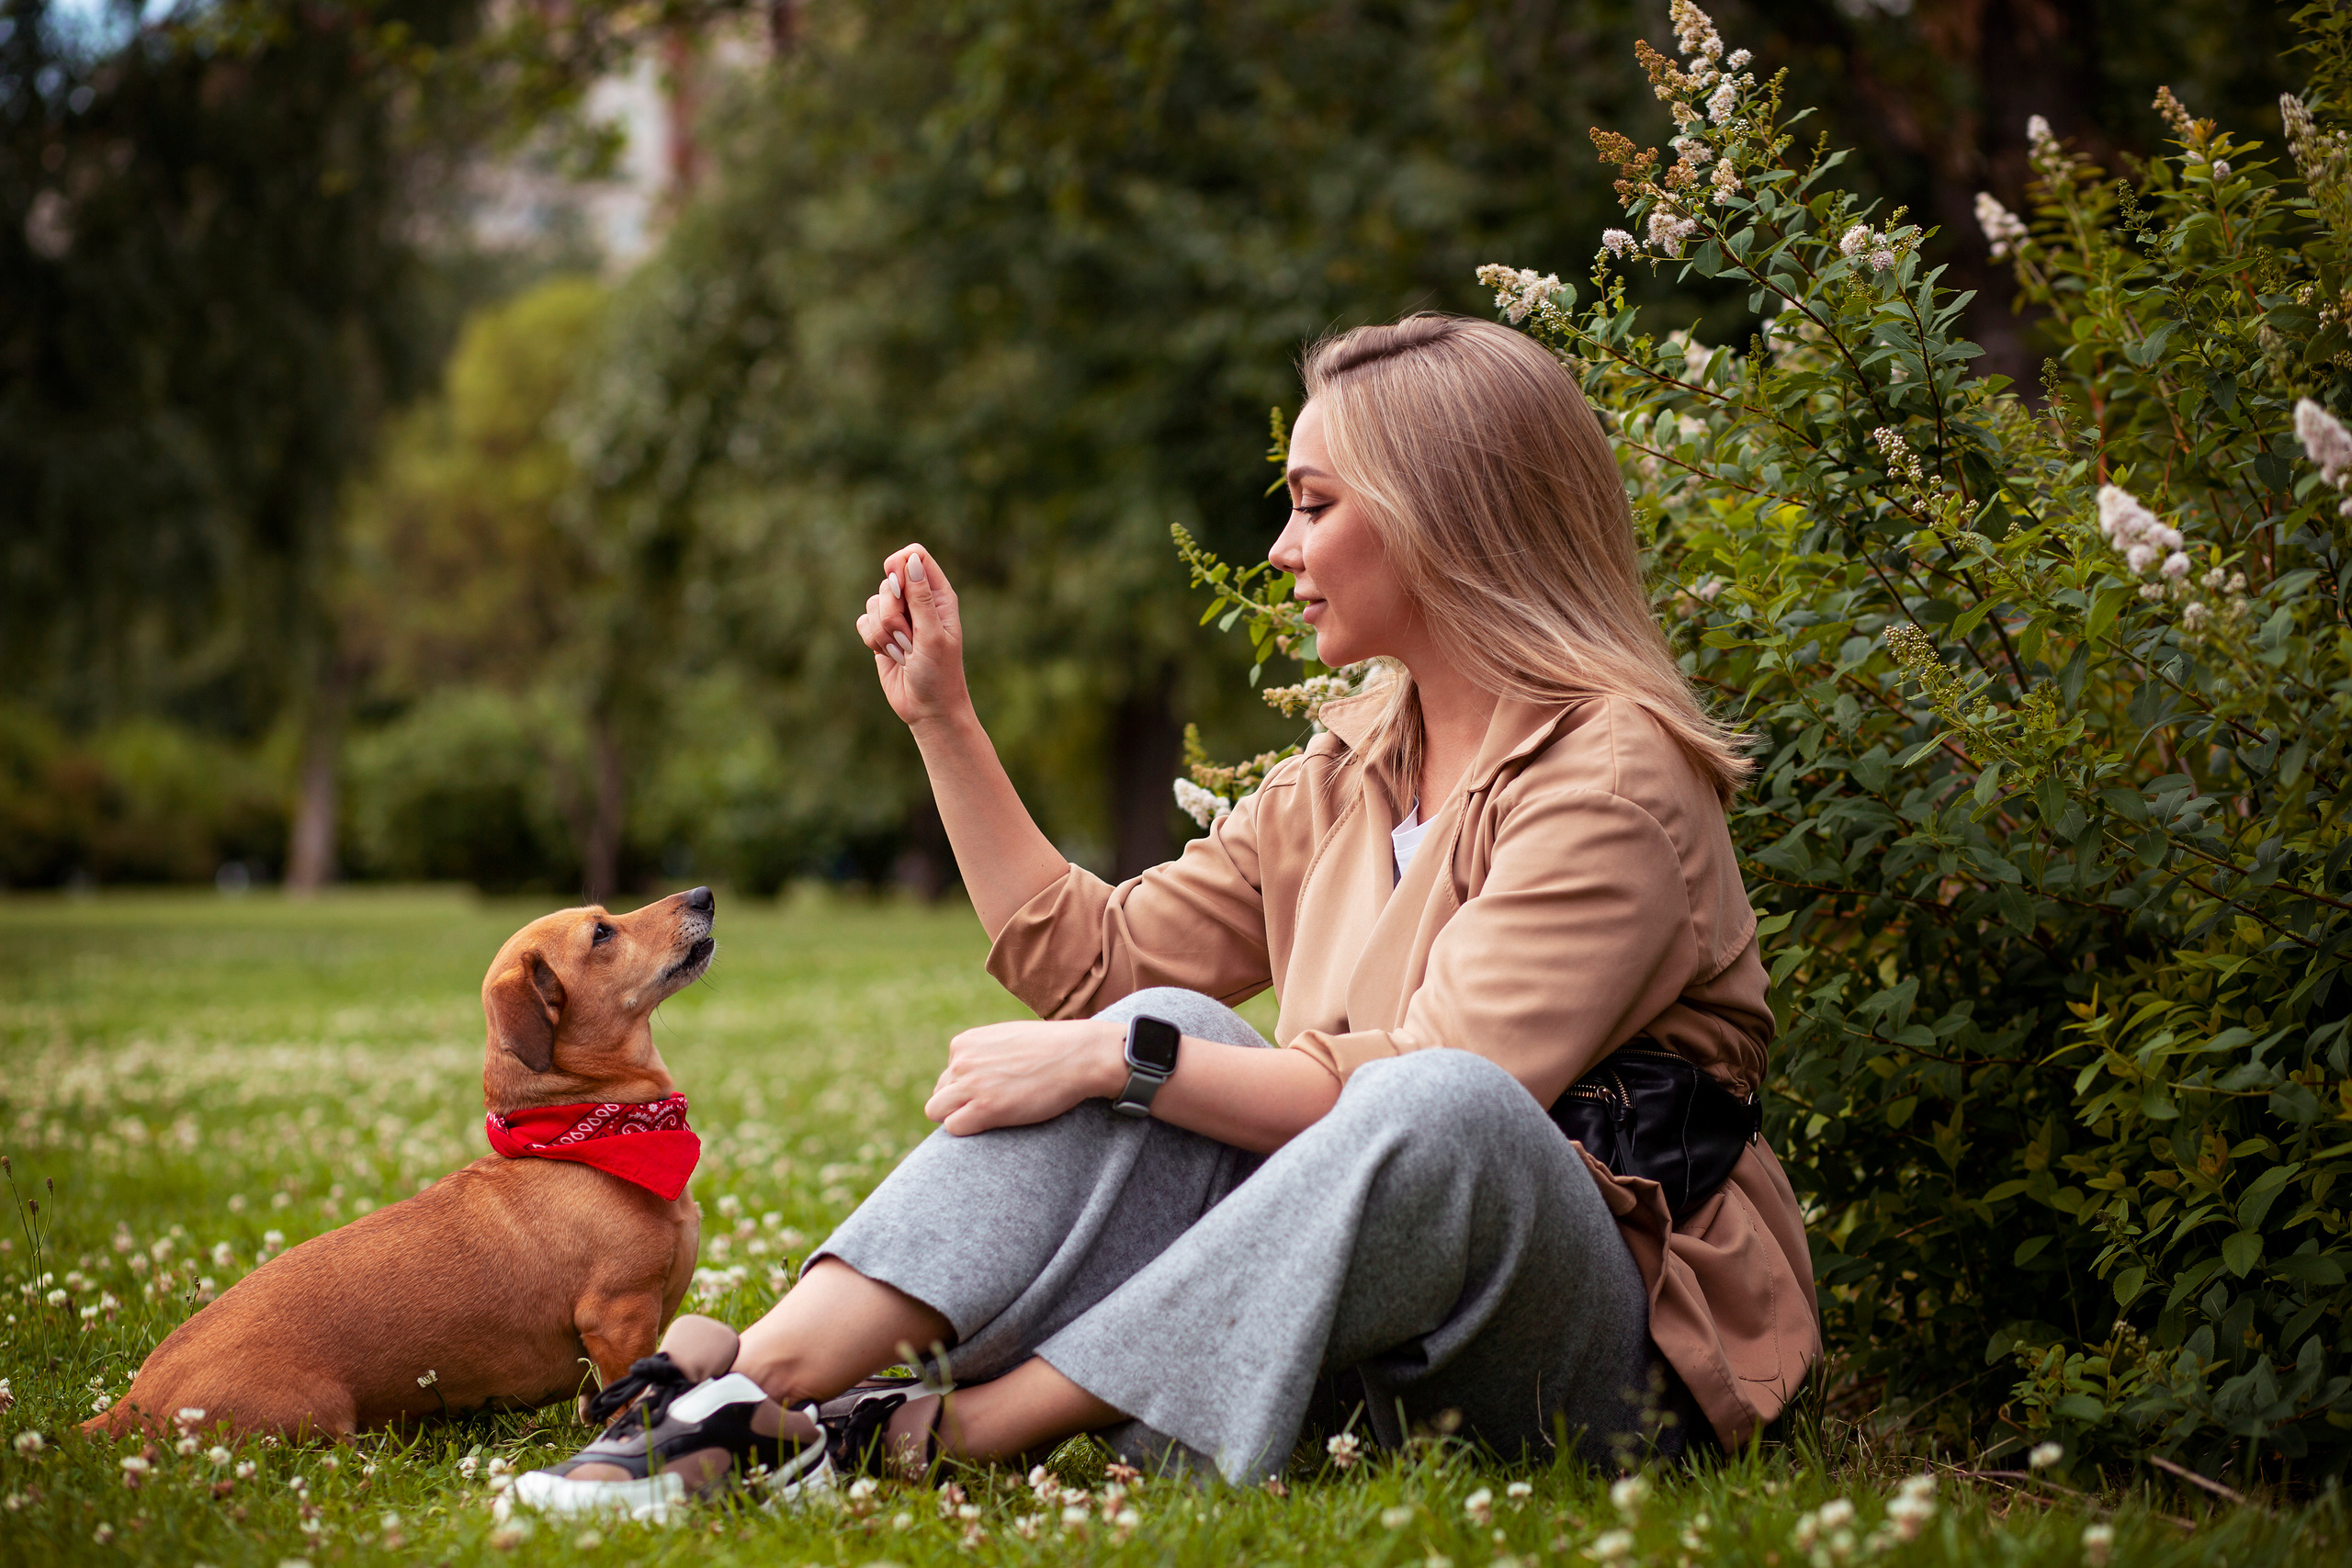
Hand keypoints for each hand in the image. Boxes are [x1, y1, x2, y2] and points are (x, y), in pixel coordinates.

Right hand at [855, 543, 970, 729]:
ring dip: (883, 632)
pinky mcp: (881, 634)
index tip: (895, 583)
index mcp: (939, 596)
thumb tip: (910, 559)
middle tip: (908, 639)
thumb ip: (921, 597)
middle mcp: (918, 602)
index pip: (916, 556)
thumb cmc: (939, 673)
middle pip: (889, 582)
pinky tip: (890, 656)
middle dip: (892, 613)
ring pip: (873, 604)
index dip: (900, 564)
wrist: (928, 708)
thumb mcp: (932, 634)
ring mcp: (899, 618)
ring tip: (903, 652)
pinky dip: (873, 640)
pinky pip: (863, 622)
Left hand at [924, 1019, 1126, 1135]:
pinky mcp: (983, 1108)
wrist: (1078, 1056)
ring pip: (938, 1111)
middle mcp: (961, 1061)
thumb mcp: (1008, 1039)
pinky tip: (994, 1125)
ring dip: (958, 1117)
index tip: (993, 1093)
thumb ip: (985, 1054)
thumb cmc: (1052, 1049)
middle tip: (991, 1109)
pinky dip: (968, 1130)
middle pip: (939, 1093)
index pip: (948, 1074)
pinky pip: (953, 1127)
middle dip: (958, 1104)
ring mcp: (970, 1084)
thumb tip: (974, 1075)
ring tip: (990, 1118)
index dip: (966, 1088)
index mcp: (964, 1042)